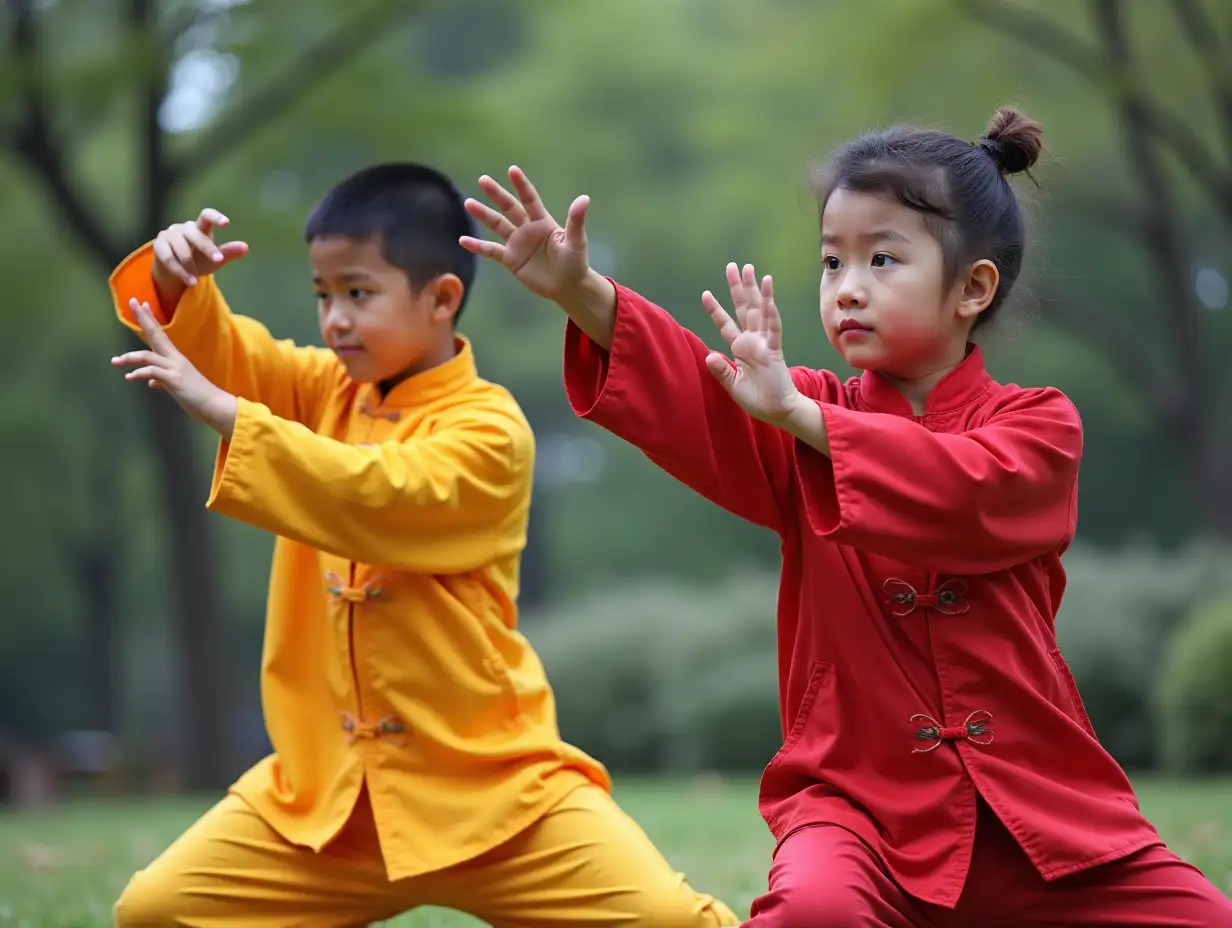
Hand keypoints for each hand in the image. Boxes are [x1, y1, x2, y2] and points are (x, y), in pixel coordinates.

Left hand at [112, 299, 237, 437]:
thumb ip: (162, 381)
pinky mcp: (175, 380)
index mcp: (175, 358)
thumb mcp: (177, 385)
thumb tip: (151, 383)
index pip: (160, 334)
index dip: (150, 319)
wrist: (214, 405)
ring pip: (148, 356)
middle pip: (156, 334)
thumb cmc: (197, 396)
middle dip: (144, 318)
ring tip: (115, 361)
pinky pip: (153, 372)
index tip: (141, 304)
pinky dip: (140, 373)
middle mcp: (174, 359)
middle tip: (132, 301)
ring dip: (129, 357)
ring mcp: (175, 368)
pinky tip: (129, 377)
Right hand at [152, 208, 248, 304]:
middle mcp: (184, 228)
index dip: (216, 217)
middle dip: (207, 247)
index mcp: (200, 227)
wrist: (176, 269)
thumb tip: (245, 247)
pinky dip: (179, 271)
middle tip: (218, 259)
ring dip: (190, 265)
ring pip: (180, 248)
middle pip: (194, 234)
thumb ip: (228, 252)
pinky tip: (189, 281)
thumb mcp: (215, 258)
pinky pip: (168, 258)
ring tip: (197, 280)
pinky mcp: (158, 246)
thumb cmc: (199, 259)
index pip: (207, 215)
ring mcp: (169, 235)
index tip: (226, 224)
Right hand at [459, 166, 590, 300]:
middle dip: (497, 194)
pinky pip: (491, 250)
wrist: (567, 286)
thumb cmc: (575, 261)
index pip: (530, 199)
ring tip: (468, 203)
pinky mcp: (510, 259)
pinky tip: (463, 241)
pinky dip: (478, 246)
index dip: (521, 185)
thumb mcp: (576, 241)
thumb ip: (576, 220)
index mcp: (543, 221)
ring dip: (483, 215)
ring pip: (497, 225)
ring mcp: (517, 243)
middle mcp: (527, 229)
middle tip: (483, 180)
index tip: (512, 170)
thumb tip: (584, 198)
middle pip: (509, 207)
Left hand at [702, 263, 802, 426]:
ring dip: (754, 289)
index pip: (726, 324)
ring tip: (749, 269)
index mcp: (740, 349)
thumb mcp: (733, 386)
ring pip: (758, 310)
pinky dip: (770, 307)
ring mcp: (764, 343)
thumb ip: (721, 371)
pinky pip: (773, 325)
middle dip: (738, 288)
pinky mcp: (774, 349)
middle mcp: (752, 341)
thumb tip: (708, 355)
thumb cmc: (757, 399)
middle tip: (732, 266)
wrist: (778, 411)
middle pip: (743, 309)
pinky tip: (768, 289)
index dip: (716, 310)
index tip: (705, 293)